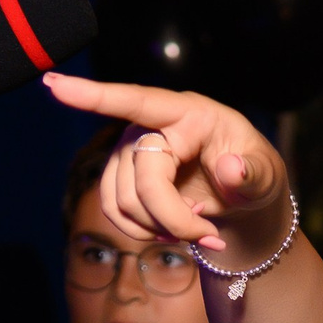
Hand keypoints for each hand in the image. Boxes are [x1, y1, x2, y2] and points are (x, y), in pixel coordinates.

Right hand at [41, 71, 289, 264]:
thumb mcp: (267, 176)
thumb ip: (254, 173)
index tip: (54, 85)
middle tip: (210, 237)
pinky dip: (143, 231)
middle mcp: (151, 125)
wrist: (241, 194)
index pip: (139, 101)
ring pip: (122, 202)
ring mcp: (129, 149)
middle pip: (142, 182)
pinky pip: (114, 212)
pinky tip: (173, 229)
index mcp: (189, 113)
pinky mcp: (119, 174)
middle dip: (174, 220)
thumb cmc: (254, 175)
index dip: (95, 96)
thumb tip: (229, 168)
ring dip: (158, 228)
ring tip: (195, 230)